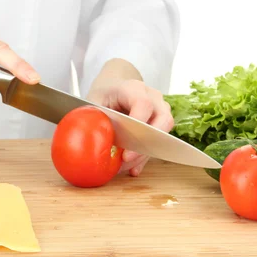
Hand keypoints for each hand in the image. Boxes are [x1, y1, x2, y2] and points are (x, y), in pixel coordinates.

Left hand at [86, 60, 174, 176]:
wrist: (113, 89)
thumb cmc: (103, 95)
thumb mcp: (93, 102)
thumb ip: (96, 119)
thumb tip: (92, 144)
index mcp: (133, 88)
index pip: (144, 104)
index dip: (138, 123)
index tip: (126, 143)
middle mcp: (152, 97)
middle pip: (163, 120)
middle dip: (146, 143)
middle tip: (126, 158)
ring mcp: (160, 110)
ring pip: (164, 134)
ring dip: (145, 153)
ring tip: (125, 165)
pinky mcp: (161, 124)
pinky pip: (158, 143)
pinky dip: (144, 157)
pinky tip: (132, 168)